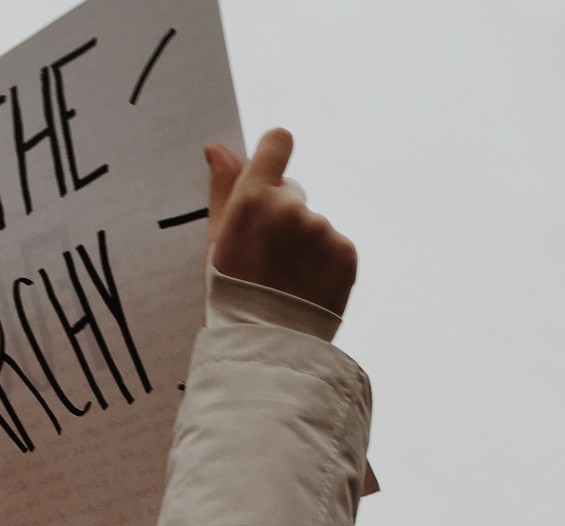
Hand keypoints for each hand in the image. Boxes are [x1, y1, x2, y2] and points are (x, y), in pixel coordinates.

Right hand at [205, 128, 356, 315]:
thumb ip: (222, 189)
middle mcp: (290, 207)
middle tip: (268, 256)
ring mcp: (321, 230)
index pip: (277, 144)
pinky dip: (325, 263)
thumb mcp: (218, 241)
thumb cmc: (232, 291)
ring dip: (305, 243)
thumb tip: (218, 148)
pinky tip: (308, 285)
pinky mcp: (346, 253)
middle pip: (292, 193)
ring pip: (314, 224)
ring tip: (287, 279)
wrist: (267, 343)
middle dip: (282, 215)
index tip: (272, 164)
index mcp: (253, 199)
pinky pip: (335, 246)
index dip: (274, 152)